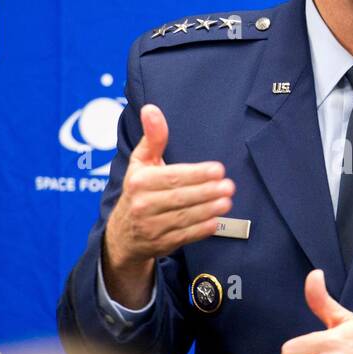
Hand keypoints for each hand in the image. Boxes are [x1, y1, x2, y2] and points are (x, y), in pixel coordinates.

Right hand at [103, 104, 233, 306]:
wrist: (123, 234)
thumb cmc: (138, 191)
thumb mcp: (141, 162)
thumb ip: (152, 137)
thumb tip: (151, 109)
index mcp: (139, 182)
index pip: (172, 177)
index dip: (196, 174)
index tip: (218, 169)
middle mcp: (143, 205)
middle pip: (180, 198)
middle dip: (207, 192)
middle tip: (229, 186)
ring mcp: (151, 227)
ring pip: (184, 218)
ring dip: (208, 210)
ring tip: (227, 201)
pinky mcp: (161, 244)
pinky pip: (184, 236)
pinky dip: (201, 230)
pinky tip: (216, 221)